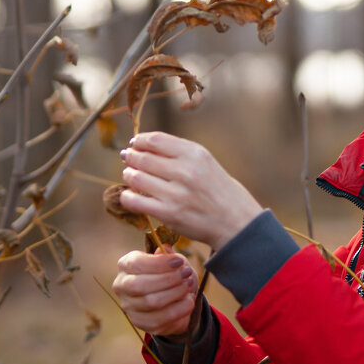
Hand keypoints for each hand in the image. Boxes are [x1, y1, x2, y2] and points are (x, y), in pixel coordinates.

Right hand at [113, 246, 198, 337]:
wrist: (175, 297)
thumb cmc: (170, 273)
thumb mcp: (171, 260)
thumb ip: (168, 255)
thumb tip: (165, 249)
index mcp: (126, 265)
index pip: (137, 264)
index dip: (160, 263)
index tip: (180, 262)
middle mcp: (122, 286)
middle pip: (141, 286)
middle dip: (168, 280)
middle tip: (187, 274)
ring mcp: (129, 306)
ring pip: (152, 303)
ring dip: (176, 294)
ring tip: (189, 287)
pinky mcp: (140, 322)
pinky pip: (161, 319)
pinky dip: (180, 309)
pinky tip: (188, 301)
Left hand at [119, 132, 263, 250]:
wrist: (237, 223)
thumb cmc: (221, 192)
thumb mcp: (207, 163)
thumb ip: (180, 153)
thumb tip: (147, 146)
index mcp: (195, 154)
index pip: (156, 140)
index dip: (140, 140)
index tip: (135, 143)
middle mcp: (185, 171)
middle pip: (143, 157)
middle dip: (130, 156)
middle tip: (127, 157)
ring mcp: (175, 193)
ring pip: (136, 177)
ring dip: (128, 174)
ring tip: (130, 175)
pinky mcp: (168, 213)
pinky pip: (135, 201)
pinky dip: (128, 196)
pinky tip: (130, 195)